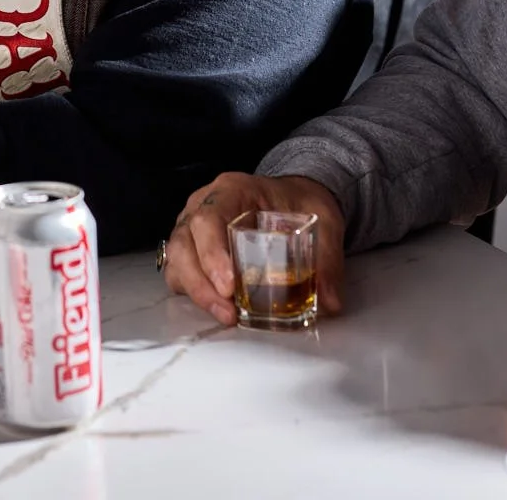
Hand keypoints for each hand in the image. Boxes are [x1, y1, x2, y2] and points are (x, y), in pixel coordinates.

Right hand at [162, 171, 345, 325]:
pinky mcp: (194, 247)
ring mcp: (194, 225)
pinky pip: (180, 270)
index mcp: (232, 190)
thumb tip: (330, 302)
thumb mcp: (323, 220)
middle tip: (228, 312)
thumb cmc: (301, 203)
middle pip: (184, 241)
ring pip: (177, 258)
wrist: (295, 196)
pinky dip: (193, 293)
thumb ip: (328, 258)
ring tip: (226, 316)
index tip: (229, 286)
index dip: (212, 252)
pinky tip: (218, 308)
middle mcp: (205, 204)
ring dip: (195, 291)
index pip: (208, 217)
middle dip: (201, 282)